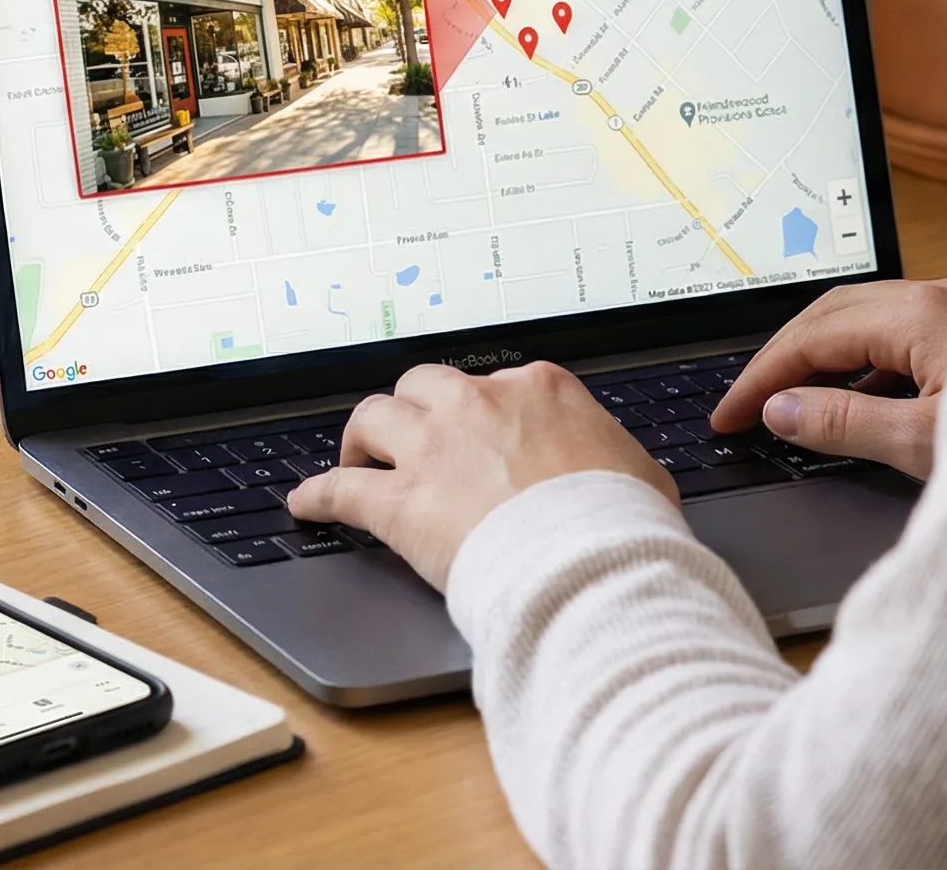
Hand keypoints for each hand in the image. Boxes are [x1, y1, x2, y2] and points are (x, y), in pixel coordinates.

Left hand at [287, 361, 672, 588]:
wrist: (591, 563)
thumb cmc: (622, 525)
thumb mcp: (639, 474)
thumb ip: (614, 460)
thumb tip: (623, 476)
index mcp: (538, 390)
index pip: (494, 383)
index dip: (479, 411)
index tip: (475, 430)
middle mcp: (477, 405)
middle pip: (423, 386)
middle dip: (414, 409)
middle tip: (410, 436)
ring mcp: (434, 449)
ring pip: (373, 418)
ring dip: (361, 437)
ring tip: (355, 457)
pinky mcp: (400, 501)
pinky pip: (341, 489)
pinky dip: (318, 495)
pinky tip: (306, 504)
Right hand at [707, 277, 946, 478]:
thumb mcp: (925, 442)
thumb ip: (845, 423)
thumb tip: (781, 410)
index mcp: (920, 314)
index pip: (812, 338)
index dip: (762, 377)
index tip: (729, 415)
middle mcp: (942, 296)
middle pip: (835, 315)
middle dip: (784, 358)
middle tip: (748, 404)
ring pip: (872, 319)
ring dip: (825, 356)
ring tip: (795, 401)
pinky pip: (908, 333)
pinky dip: (870, 361)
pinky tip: (864, 394)